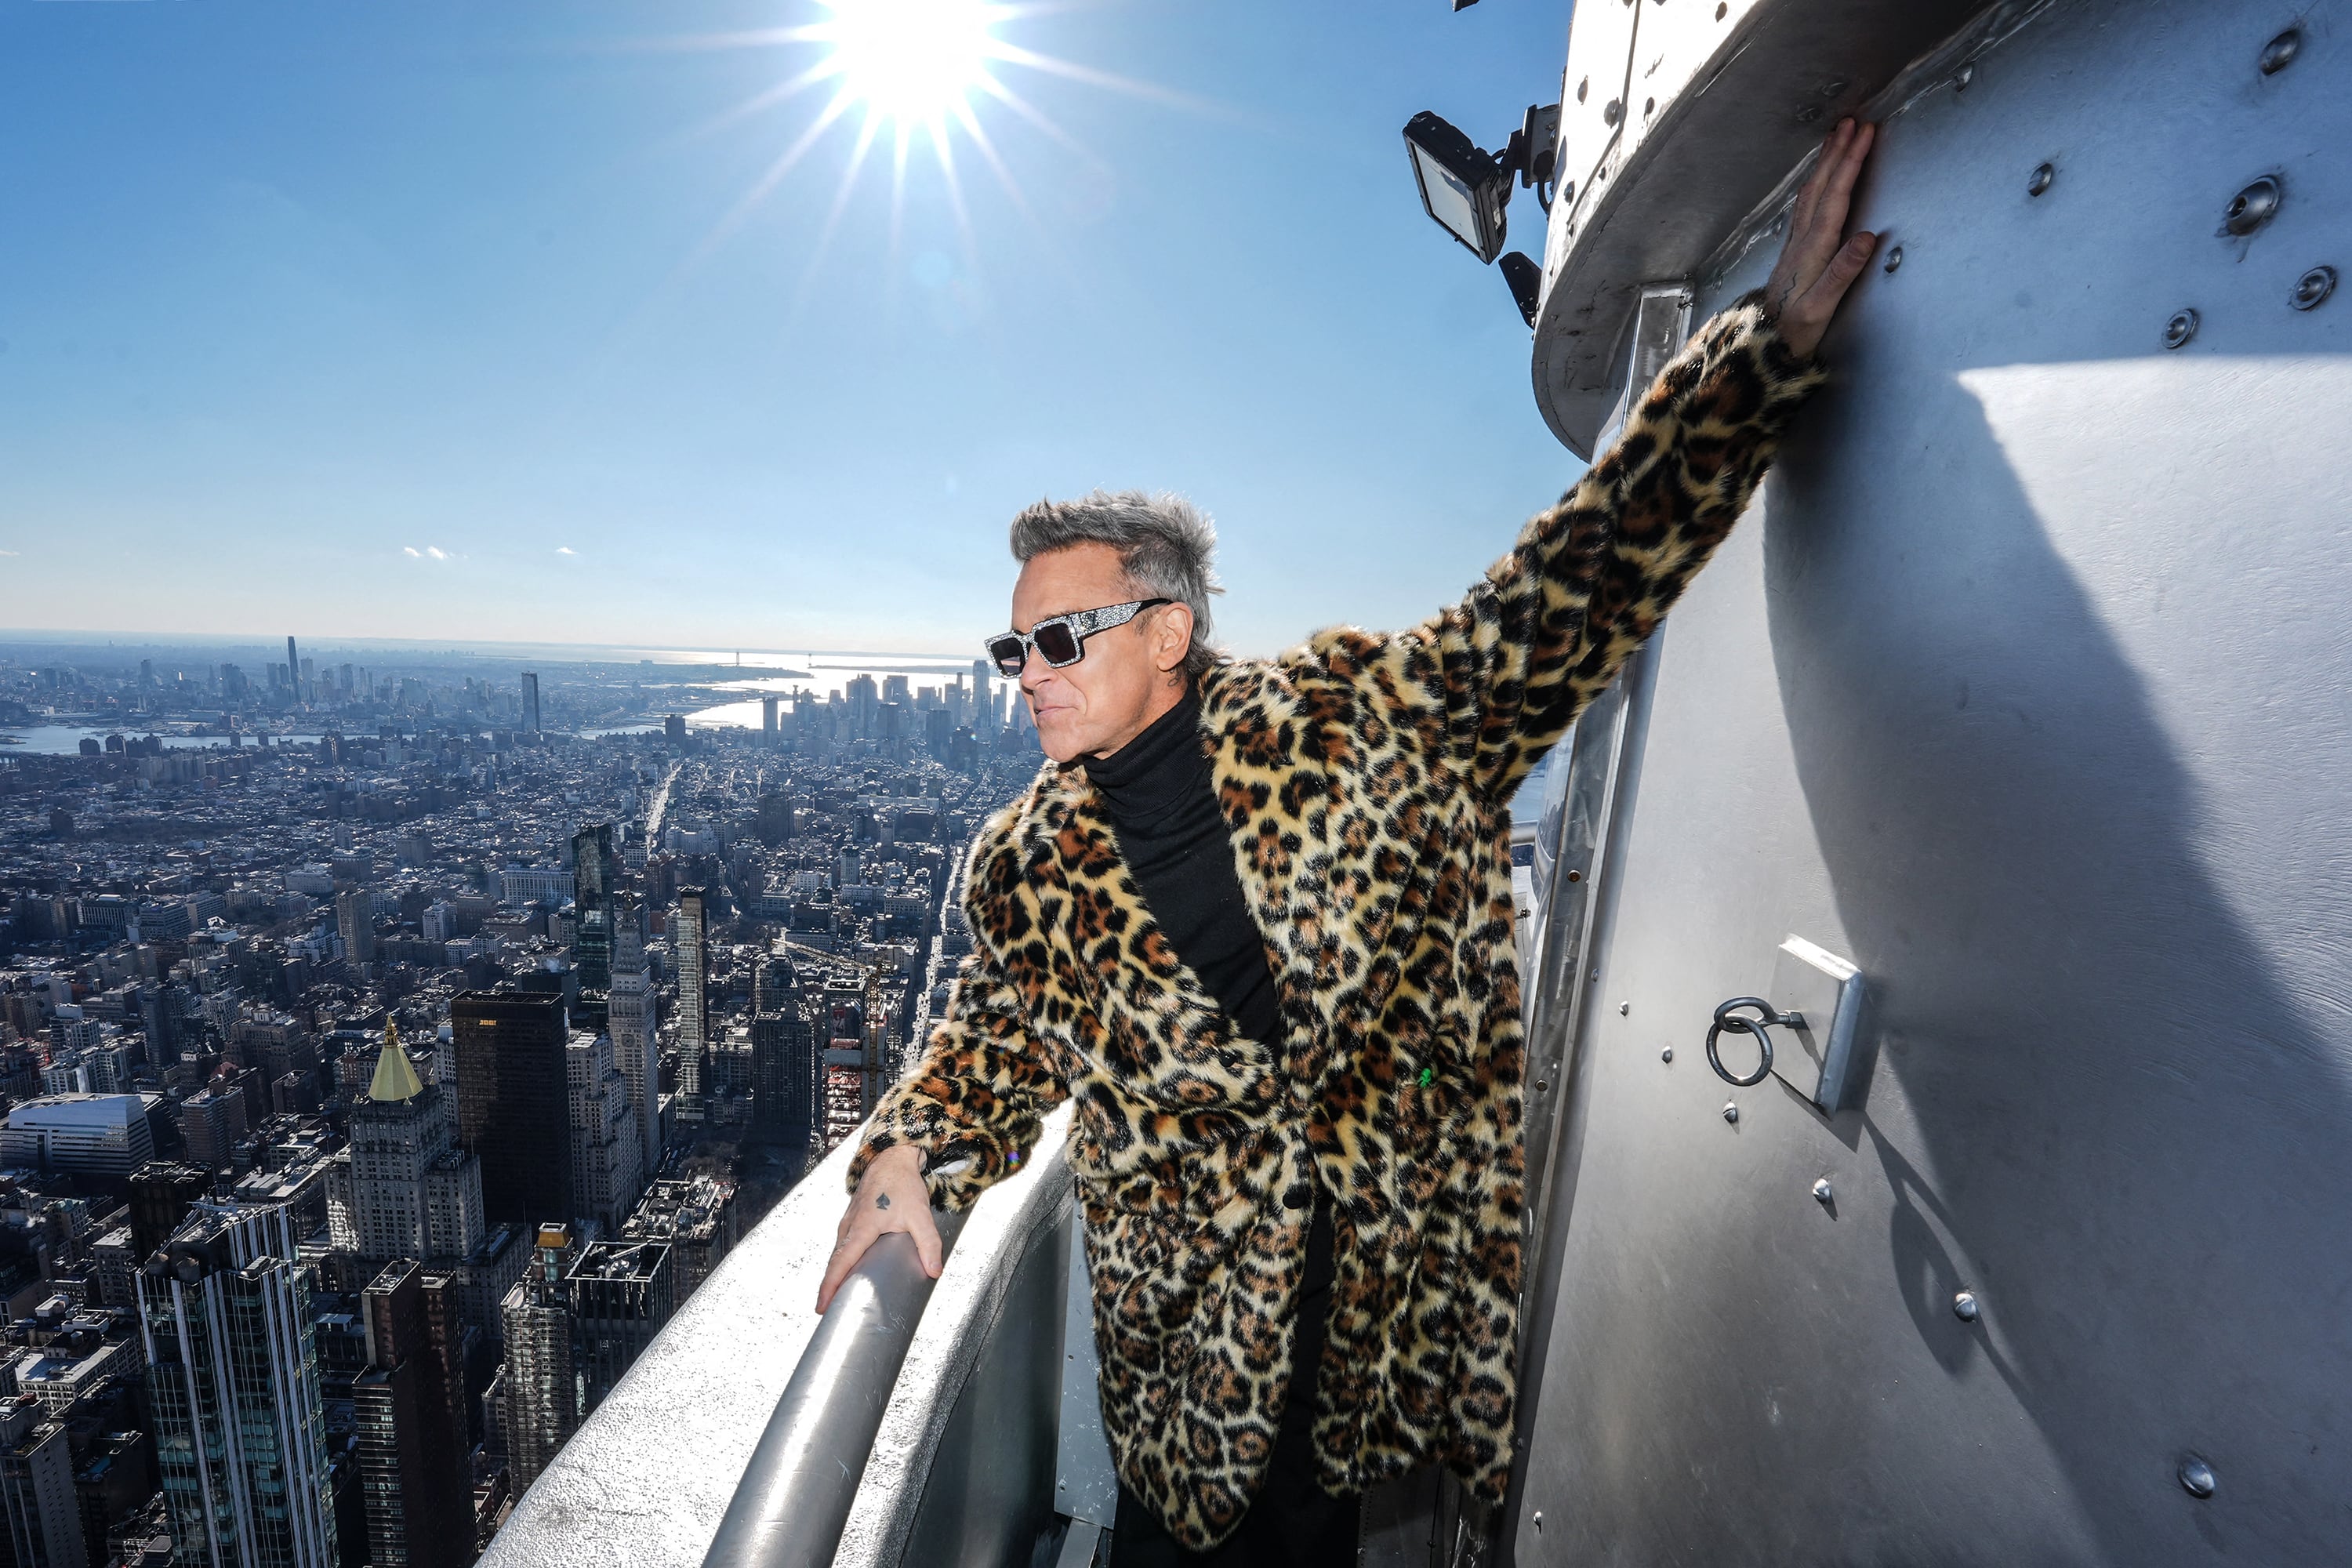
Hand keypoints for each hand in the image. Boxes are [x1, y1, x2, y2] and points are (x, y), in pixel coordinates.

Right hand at [816, 1144, 942, 1312]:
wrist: (892, 1157)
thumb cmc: (903, 1184)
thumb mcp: (920, 1215)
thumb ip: (928, 1243)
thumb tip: (934, 1271)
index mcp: (861, 1228)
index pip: (840, 1263)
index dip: (829, 1286)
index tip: (821, 1306)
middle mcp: (849, 1226)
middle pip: (834, 1262)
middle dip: (828, 1286)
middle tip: (826, 1310)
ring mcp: (848, 1221)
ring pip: (837, 1252)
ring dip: (834, 1273)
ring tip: (835, 1296)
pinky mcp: (853, 1218)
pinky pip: (842, 1244)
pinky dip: (840, 1260)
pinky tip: (847, 1270)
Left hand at [1764, 118, 1879, 359]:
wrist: (1764, 345)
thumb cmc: (1795, 330)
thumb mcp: (1820, 308)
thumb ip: (1842, 273)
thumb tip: (1866, 238)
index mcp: (1813, 249)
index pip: (1836, 196)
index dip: (1851, 163)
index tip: (1865, 134)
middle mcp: (1802, 240)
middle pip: (1822, 186)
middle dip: (1839, 151)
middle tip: (1853, 121)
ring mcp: (1796, 242)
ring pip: (1812, 191)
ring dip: (1826, 162)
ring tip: (1837, 136)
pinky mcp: (1794, 249)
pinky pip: (1806, 204)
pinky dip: (1817, 181)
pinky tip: (1819, 177)